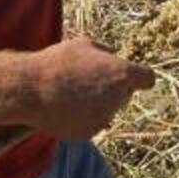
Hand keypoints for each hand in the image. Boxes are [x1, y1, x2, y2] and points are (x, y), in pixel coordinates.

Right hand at [27, 37, 154, 140]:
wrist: (30, 90)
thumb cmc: (58, 62)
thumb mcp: (85, 44)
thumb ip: (105, 52)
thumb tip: (113, 58)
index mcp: (121, 74)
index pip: (148, 78)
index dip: (139, 75)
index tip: (128, 75)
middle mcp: (118, 99)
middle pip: (126, 94)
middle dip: (114, 88)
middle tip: (89, 79)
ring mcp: (104, 118)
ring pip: (109, 110)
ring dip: (99, 103)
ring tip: (73, 93)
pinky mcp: (89, 133)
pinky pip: (93, 123)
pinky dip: (84, 117)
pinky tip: (66, 107)